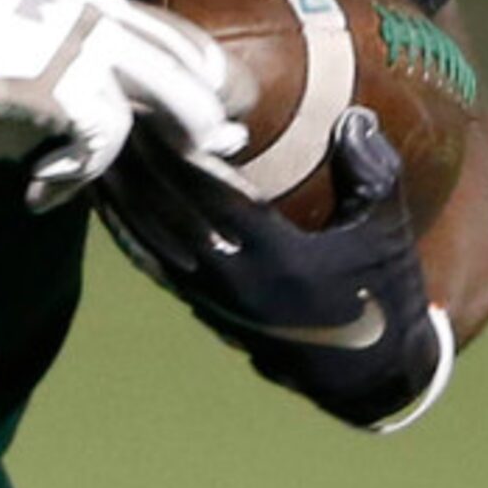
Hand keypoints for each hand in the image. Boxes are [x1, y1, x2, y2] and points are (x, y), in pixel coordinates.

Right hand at [0, 0, 248, 209]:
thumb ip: (26, 56)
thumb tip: (36, 102)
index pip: (151, 27)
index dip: (188, 60)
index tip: (209, 85)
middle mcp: (90, 16)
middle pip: (178, 64)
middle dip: (207, 109)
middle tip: (224, 145)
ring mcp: (85, 49)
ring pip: (170, 101)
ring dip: (179, 141)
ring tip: (171, 174)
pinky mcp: (69, 88)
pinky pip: (102, 146)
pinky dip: (73, 178)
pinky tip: (40, 192)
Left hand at [99, 107, 451, 429]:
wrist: (374, 376)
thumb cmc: (385, 297)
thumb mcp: (387, 233)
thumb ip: (371, 174)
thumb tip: (353, 116)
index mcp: (278, 259)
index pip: (213, 195)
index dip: (179, 152)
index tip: (151, 111)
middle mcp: (236, 282)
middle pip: (170, 214)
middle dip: (140, 166)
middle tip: (113, 118)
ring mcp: (215, 301)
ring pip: (153, 243)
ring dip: (124, 199)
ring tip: (99, 155)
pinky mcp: (206, 313)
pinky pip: (157, 267)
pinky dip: (132, 234)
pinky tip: (112, 207)